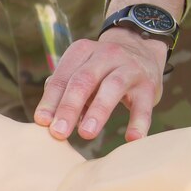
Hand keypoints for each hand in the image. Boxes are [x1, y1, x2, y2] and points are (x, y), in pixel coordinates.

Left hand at [34, 28, 167, 142]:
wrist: (142, 51)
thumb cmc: (101, 70)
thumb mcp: (81, 70)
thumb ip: (64, 89)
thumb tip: (49, 117)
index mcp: (82, 51)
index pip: (63, 77)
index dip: (51, 100)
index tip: (42, 122)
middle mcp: (105, 55)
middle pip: (84, 80)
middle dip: (69, 107)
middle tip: (59, 132)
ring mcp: (129, 68)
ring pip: (112, 87)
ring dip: (98, 111)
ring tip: (86, 134)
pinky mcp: (148, 84)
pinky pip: (143, 105)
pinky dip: (138, 122)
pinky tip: (132, 138)